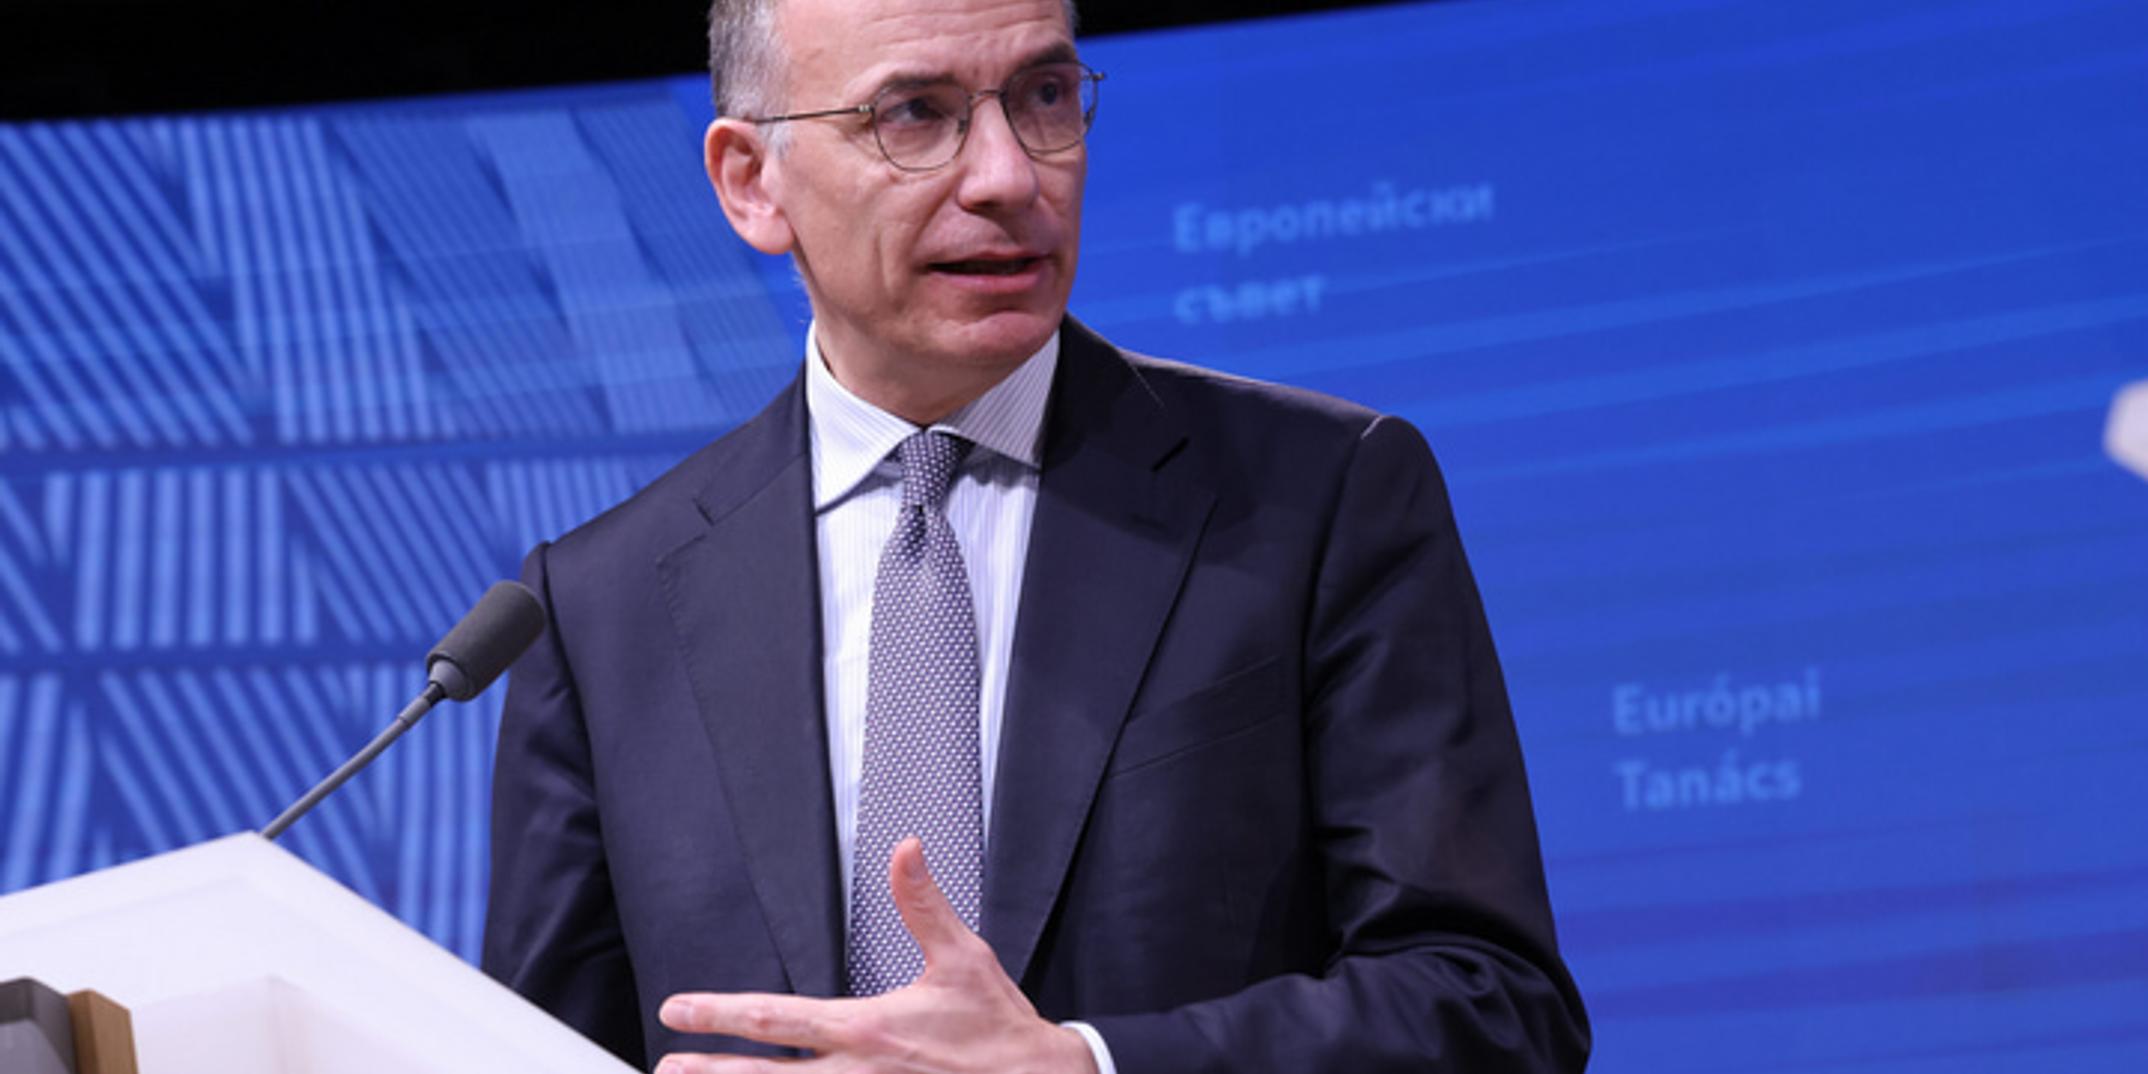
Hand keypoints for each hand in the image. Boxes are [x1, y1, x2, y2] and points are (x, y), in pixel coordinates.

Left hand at [656, 837, 1097, 1072]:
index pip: (778, 1019)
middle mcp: (859, 1073)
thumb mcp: (963, 957)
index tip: (680, 1011)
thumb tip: (905, 850)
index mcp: (869, 1027)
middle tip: (667, 1068)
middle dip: (711, 1073)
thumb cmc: (999, 1027)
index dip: (721, 1014)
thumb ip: (923, 903)